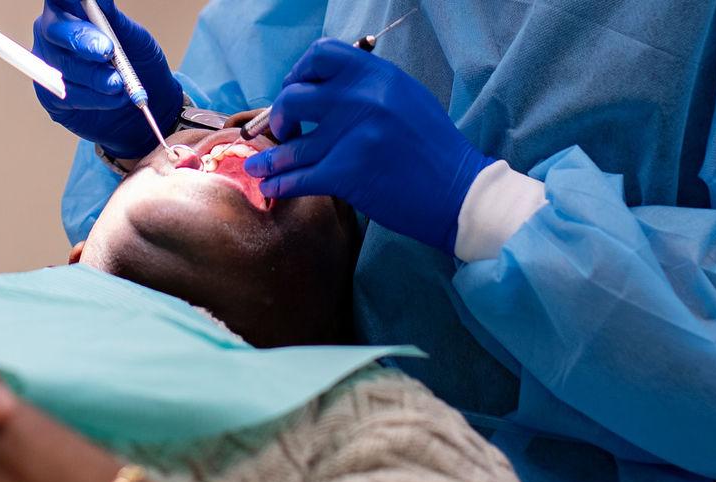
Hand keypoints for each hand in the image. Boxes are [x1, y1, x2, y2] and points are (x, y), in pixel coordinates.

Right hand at [31, 0, 183, 158]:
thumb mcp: (132, 36)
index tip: (95, 5)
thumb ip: (113, 18)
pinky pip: (67, 95)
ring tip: (119, 84)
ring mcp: (47, 63)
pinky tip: (112, 98)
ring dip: (95, 77)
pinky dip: (95, 98)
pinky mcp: (50, 94)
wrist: (144, 99)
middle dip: (82, 41)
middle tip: (106, 51)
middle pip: (55, 30)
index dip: (71, 0)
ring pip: (63, 67)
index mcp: (70, 9)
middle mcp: (52, 32)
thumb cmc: (135, 59)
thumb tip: (102, 0)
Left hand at [244, 38, 496, 251]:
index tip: (294, 91)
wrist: (459, 193)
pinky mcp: (347, 173)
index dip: (298, 72)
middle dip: (279, 117)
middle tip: (283, 131)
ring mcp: (353, 136)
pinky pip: (300, 177)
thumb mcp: (405, 99)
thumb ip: (367, 88)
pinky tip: (272, 188)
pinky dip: (281, 184)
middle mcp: (363, 98)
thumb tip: (320, 91)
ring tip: (255, 167)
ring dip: (269, 159)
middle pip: (294, 97)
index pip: (320, 55)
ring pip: (292, 145)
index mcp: (378, 75)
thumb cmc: (433, 149)